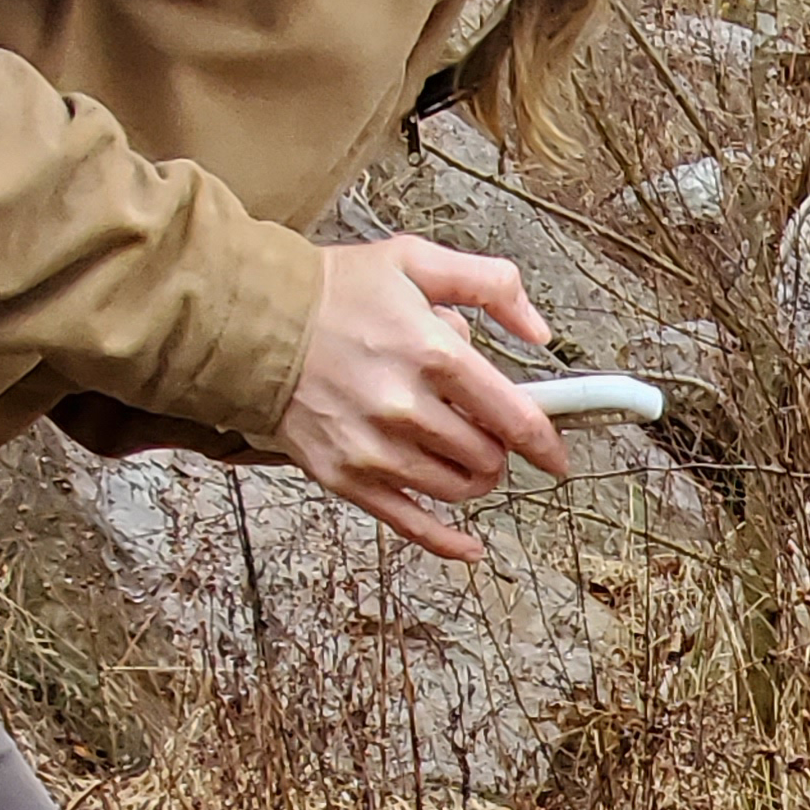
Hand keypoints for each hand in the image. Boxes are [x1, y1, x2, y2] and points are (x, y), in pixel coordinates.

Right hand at [277, 235, 572, 562]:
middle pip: (488, 457)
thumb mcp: (417, 262)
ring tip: (458, 454)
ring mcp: (374, 449)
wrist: (253, 322)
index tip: (555, 455)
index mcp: (432, 353)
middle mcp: (406, 408)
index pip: (514, 417)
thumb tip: (538, 331)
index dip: (545, 442)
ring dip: (471, 479)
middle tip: (482, 431)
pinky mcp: (346, 477)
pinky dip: (448, 541)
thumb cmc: (334, 292)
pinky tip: (470, 547)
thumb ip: (490, 285)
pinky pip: (412, 525)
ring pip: (457, 490)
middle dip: (496, 448)